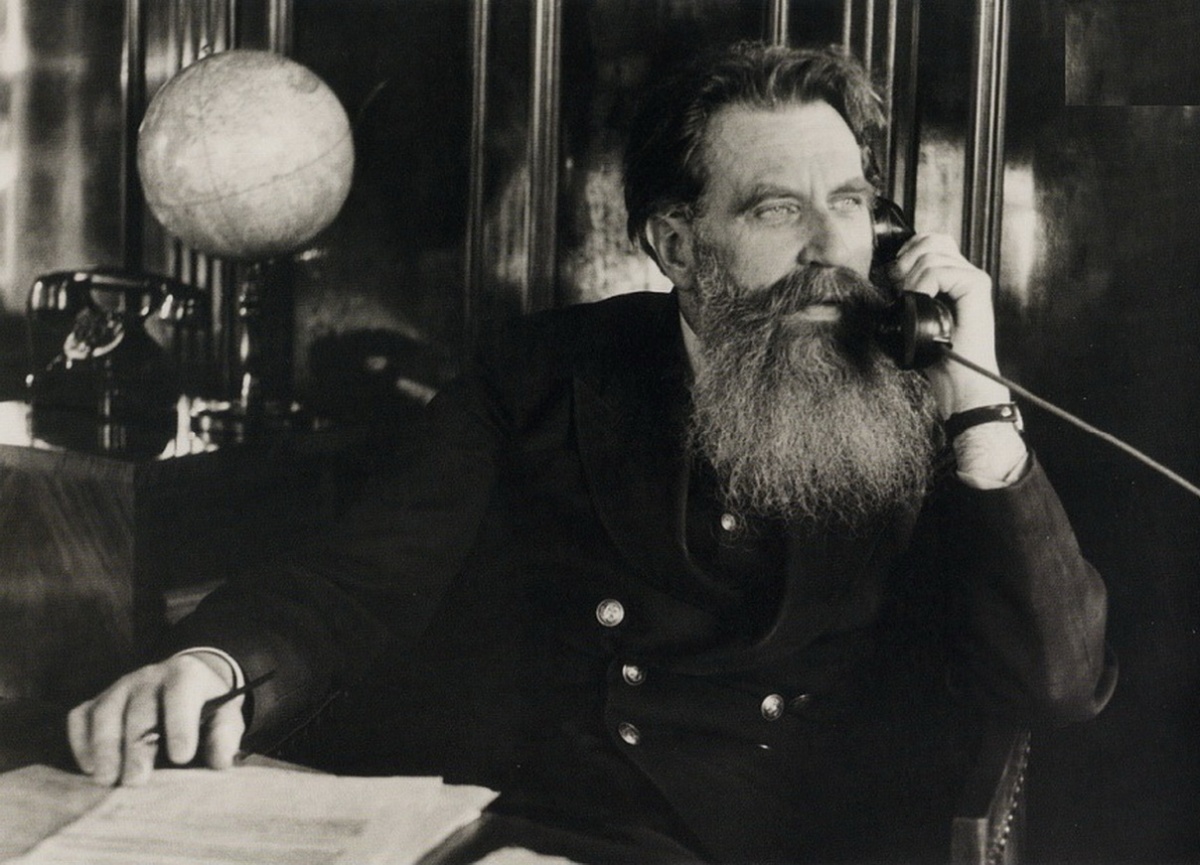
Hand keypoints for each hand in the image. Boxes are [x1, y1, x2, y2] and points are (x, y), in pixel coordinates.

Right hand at [67, 652, 242, 785]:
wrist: (184, 684)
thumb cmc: (205, 707)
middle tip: (136, 781)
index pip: (181, 694)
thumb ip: (225, 736)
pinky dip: (81, 741)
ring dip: (104, 748)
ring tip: (107, 779)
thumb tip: (221, 762)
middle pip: (139, 709)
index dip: (180, 725)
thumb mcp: (225, 716)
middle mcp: (149, 676)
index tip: (182, 758)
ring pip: (105, 712)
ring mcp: (119, 687)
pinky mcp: (97, 702)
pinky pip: (81, 717)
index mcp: (186, 675)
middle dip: (137, 746)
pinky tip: (90, 767)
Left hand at [887, 233, 1011, 416]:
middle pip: (932, 240)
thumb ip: (909, 291)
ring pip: (933, 254)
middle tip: (898, 286)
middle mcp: (965, 273)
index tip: (893, 279)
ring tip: (912, 301)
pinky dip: (923, 286)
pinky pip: (940, 271)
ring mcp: (973, 278)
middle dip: (907, 259)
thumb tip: (888, 272)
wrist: (959, 379)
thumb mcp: (914, 316)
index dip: (907, 253)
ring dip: (913, 278)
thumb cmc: (937, 354)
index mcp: (952, 278)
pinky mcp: (977, 286)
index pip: (930, 242)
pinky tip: (922, 304)